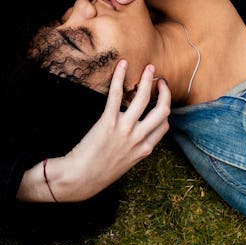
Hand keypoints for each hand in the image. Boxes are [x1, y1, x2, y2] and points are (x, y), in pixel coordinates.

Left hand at [48, 61, 170, 201]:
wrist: (80, 178)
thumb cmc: (99, 173)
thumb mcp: (125, 164)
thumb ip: (134, 148)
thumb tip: (135, 134)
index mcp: (144, 150)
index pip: (164, 126)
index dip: (164, 111)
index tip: (161, 100)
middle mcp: (138, 139)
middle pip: (162, 111)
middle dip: (165, 92)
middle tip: (160, 80)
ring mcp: (125, 130)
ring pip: (143, 99)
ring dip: (148, 80)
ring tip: (149, 68)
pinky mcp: (108, 123)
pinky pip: (116, 95)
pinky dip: (119, 77)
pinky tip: (122, 66)